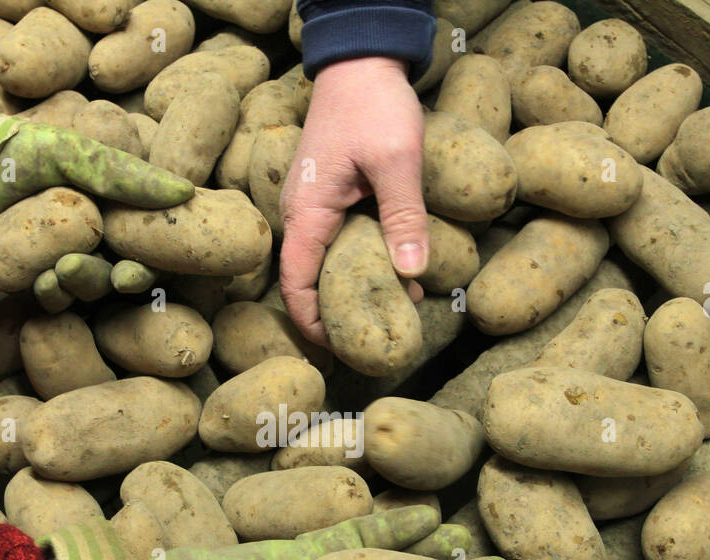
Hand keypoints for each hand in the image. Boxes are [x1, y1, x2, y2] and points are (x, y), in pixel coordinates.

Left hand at [0, 99, 192, 282]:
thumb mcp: (57, 152)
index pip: (143, 227)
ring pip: (86, 286)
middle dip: (111, 274)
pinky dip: (51, 300)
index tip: (138, 268)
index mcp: (96, 190)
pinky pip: (51, 301)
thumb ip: (119, 172)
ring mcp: (49, 256)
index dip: (152, 252)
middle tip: (106, 275)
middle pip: (118, 263)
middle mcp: (80, 225)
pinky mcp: (21, 283)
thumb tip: (184, 191)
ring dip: (80, 286)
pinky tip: (43, 290)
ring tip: (58, 276)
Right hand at [279, 57, 429, 343]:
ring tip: (395, 312)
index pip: (295, 283)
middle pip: (308, 281)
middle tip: (373, 341)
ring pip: (325, 262)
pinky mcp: (331, 196)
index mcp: (308, 211)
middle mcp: (302, 213)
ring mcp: (314, 205)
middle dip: (336, 315)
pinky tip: (397, 273)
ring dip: (353, 290)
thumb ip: (404, 218)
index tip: (337, 350)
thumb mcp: (397, 160)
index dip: (311, 323)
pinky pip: (338, 242)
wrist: (361, 59)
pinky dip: (361, 264)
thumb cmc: (373, 104)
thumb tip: (413, 275)